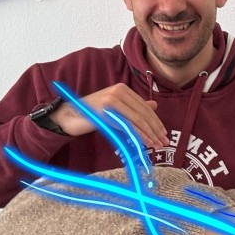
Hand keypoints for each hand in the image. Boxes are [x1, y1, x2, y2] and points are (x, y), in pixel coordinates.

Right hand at [50, 83, 169, 148]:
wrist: (70, 115)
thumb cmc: (93, 113)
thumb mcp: (115, 107)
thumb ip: (133, 106)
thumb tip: (154, 106)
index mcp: (122, 89)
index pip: (144, 106)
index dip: (155, 121)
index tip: (163, 133)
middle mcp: (118, 92)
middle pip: (143, 113)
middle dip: (155, 129)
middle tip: (164, 142)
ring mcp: (112, 101)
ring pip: (137, 120)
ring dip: (150, 134)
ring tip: (157, 145)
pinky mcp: (106, 112)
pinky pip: (127, 126)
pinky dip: (139, 135)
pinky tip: (146, 143)